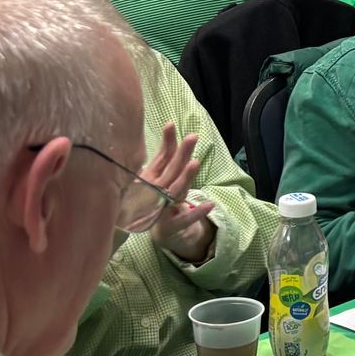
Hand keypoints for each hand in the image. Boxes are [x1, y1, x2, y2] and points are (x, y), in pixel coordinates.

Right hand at [140, 122, 217, 264]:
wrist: (145, 230)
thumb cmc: (152, 196)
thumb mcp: (156, 174)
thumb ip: (164, 154)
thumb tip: (170, 125)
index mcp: (148, 179)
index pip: (161, 159)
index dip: (167, 143)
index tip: (171, 125)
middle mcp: (152, 193)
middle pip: (170, 172)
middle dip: (181, 155)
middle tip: (191, 138)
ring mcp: (159, 209)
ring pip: (174, 192)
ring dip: (185, 178)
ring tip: (195, 163)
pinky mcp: (169, 226)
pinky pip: (183, 219)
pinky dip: (196, 213)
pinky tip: (209, 204)